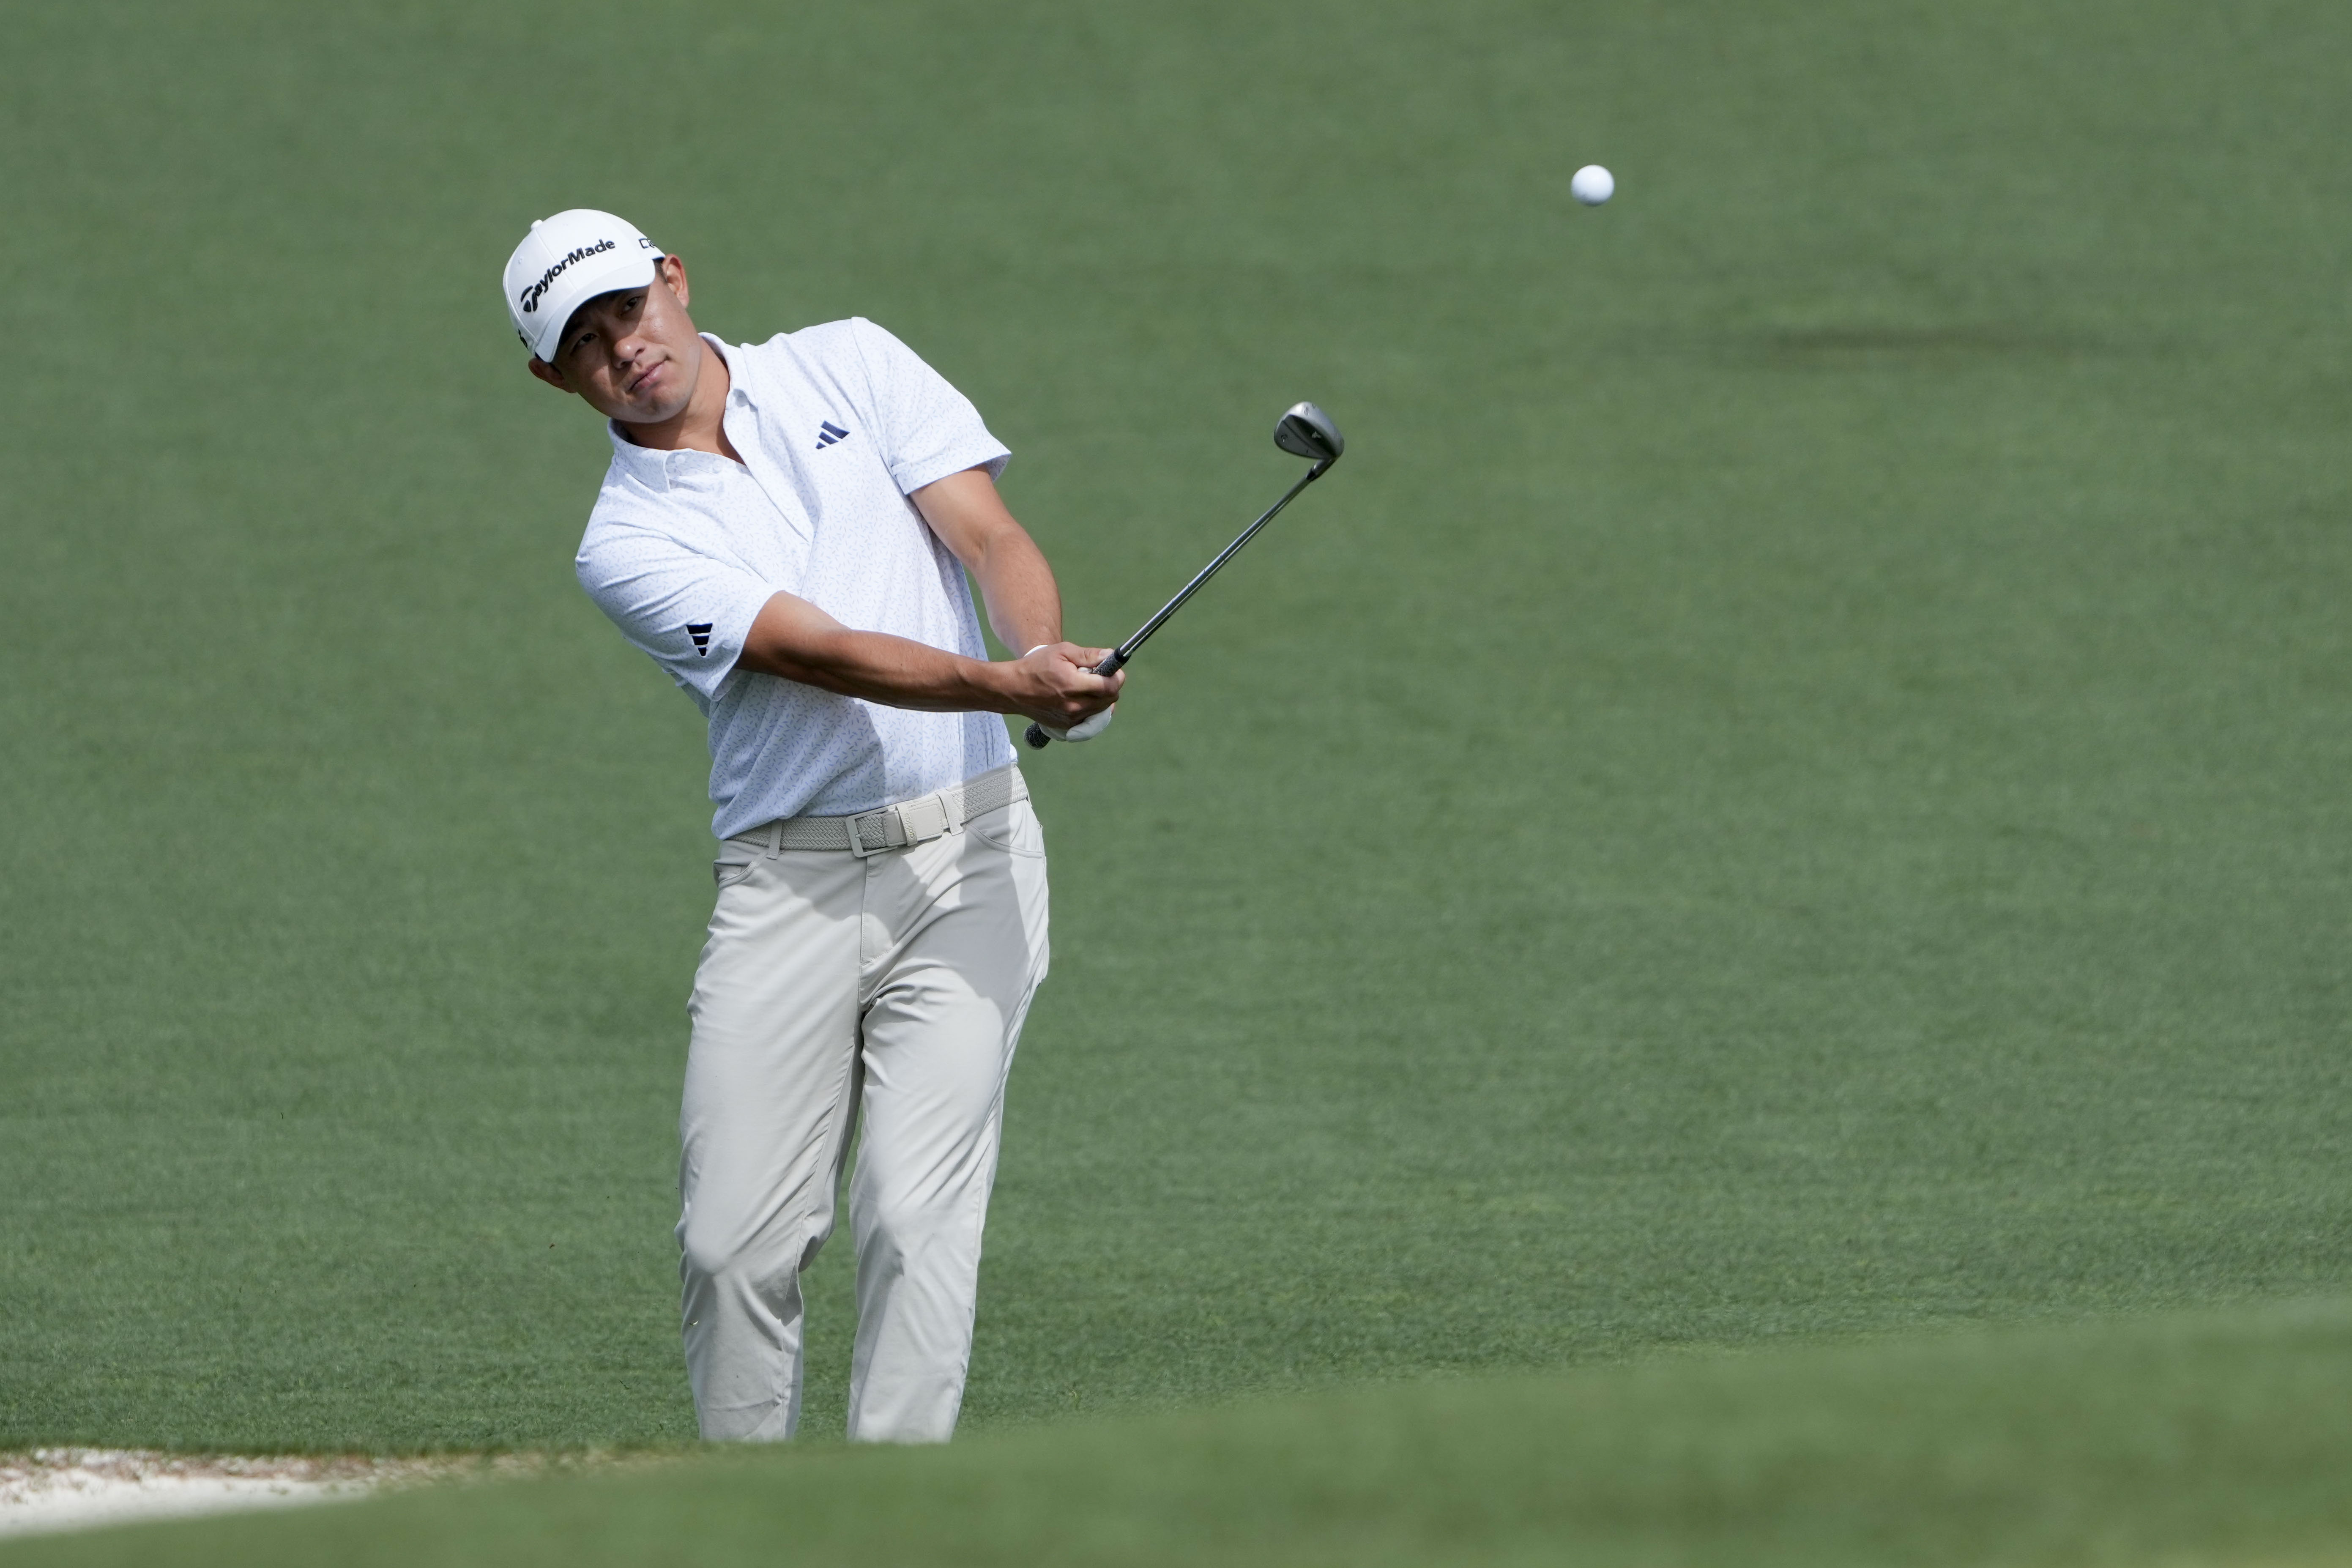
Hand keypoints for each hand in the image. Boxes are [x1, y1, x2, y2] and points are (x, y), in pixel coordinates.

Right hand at [1002, 643, 1122, 729]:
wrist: (1013, 689)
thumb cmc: (1036, 666)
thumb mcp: (1062, 651)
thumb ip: (1089, 655)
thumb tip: (1111, 656)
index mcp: (1072, 685)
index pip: (1110, 686)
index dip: (1117, 677)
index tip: (1113, 670)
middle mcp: (1074, 706)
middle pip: (1110, 700)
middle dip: (1110, 686)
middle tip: (1098, 676)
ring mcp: (1070, 719)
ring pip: (1102, 710)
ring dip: (1101, 697)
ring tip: (1085, 686)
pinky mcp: (1067, 727)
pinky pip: (1090, 719)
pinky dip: (1091, 708)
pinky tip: (1079, 697)